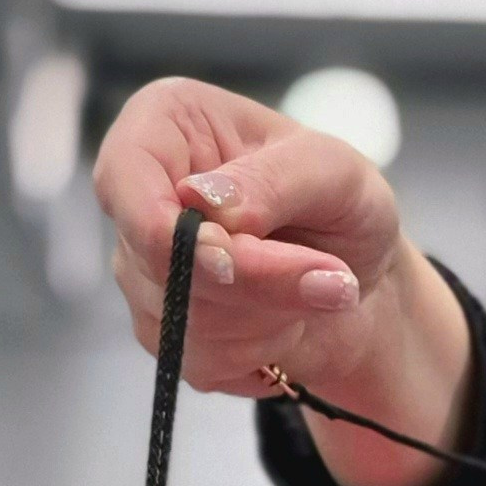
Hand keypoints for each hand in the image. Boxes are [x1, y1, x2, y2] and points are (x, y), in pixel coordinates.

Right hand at [91, 78, 472, 485]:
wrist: (361, 274)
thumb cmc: (342, 202)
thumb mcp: (334, 171)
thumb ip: (272, 181)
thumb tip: (202, 201)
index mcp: (162, 125)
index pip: (124, 182)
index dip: (175, 237)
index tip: (235, 260)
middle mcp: (136, 195)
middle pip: (160, 266)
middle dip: (254, 285)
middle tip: (331, 278)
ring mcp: (141, 267)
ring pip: (180, 323)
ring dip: (266, 318)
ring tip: (312, 288)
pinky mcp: (162, 328)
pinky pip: (197, 361)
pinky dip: (258, 351)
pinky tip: (286, 320)